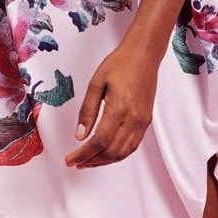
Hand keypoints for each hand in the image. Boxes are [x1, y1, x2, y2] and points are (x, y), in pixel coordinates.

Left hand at [64, 36, 159, 168]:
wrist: (144, 55)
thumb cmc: (120, 64)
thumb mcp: (96, 84)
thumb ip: (87, 111)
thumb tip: (80, 135)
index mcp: (119, 108)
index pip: (99, 142)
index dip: (83, 154)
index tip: (71, 159)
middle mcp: (134, 119)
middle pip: (112, 152)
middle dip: (92, 161)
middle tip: (76, 162)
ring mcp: (142, 122)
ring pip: (123, 152)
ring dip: (104, 161)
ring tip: (88, 161)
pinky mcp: (146, 121)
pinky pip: (132, 145)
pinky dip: (118, 154)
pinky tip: (106, 153)